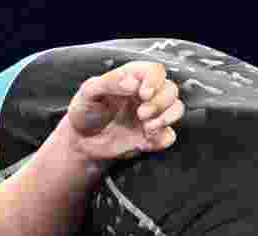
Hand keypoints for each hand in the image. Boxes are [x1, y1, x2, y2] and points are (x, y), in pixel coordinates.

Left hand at [67, 61, 183, 161]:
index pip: (156, 71)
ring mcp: (151, 116)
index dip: (154, 81)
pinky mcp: (151, 136)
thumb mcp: (89, 92)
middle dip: (160, 103)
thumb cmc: (84, 111)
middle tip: (141, 114)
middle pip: (171, 89)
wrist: (80, 141)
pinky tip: (144, 141)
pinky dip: (162, 138)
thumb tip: (132, 83)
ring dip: (166, 118)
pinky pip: (169, 136)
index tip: (142, 94)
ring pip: (176, 109)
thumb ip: (109, 82)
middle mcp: (146, 95)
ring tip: (147, 127)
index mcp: (133, 78)